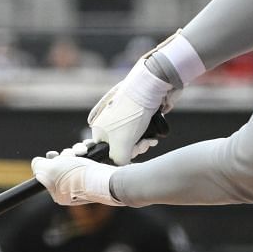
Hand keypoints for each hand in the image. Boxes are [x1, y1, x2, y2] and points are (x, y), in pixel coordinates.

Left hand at [33, 144, 118, 206]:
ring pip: (74, 159)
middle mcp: (70, 188)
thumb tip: (36, 162)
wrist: (106, 181)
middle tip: (71, 155)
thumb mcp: (49, 170)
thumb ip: (39, 166)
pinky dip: (87, 150)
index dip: (51, 162)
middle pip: (62, 164)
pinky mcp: (95, 173)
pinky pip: (87, 158)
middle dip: (66, 154)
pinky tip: (89, 147)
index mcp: (57, 192)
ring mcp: (83, 181)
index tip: (54, 155)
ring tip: (83, 151)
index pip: (49, 173)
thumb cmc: (77, 176)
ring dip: (76, 150)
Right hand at [88, 50, 177, 164]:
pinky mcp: (134, 110)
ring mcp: (121, 114)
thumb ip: (118, 162)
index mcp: (98, 128)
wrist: (151, 85)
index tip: (133, 152)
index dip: (121, 155)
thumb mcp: (121, 146)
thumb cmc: (133, 116)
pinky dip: (147, 133)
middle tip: (145, 144)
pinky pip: (139, 128)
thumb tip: (122, 165)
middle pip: (120, 144)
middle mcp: (107, 120)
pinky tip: (153, 136)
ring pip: (131, 137)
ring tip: (151, 140)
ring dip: (142, 142)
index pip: (107, 151)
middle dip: (134, 148)